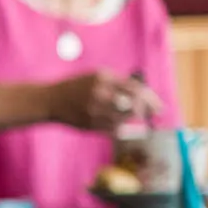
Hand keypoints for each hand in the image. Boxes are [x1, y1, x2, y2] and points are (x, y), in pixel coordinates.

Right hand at [46, 71, 161, 133]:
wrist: (49, 101)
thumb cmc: (76, 88)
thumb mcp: (95, 77)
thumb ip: (117, 84)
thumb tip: (144, 95)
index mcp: (102, 78)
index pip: (135, 89)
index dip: (151, 99)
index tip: (159, 107)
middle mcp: (99, 93)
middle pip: (132, 105)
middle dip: (144, 111)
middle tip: (150, 114)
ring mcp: (94, 110)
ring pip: (124, 118)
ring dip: (131, 119)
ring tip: (129, 116)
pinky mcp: (90, 123)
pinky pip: (114, 129)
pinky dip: (121, 128)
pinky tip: (119, 125)